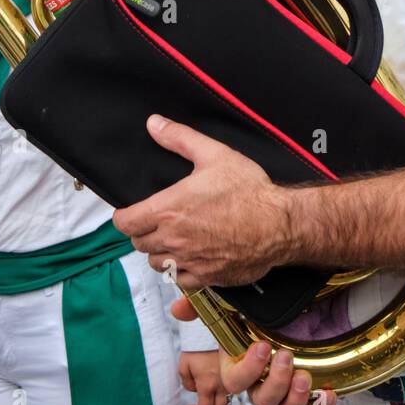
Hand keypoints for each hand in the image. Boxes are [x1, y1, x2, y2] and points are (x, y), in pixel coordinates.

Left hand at [113, 116, 289, 288]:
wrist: (280, 223)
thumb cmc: (250, 190)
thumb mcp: (214, 154)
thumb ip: (179, 138)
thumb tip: (155, 124)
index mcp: (169, 210)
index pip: (125, 223)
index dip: (125, 217)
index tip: (131, 213)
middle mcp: (174, 239)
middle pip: (139, 244)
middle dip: (144, 232)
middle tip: (157, 222)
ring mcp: (190, 261)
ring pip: (157, 263)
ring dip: (160, 252)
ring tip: (173, 239)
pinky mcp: (207, 278)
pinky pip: (179, 280)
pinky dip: (180, 270)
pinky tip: (191, 257)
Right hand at [172, 294, 337, 404]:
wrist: (297, 301)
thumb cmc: (258, 306)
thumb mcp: (232, 301)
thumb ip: (203, 305)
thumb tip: (178, 308)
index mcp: (240, 364)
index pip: (235, 382)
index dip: (247, 371)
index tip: (262, 346)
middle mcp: (260, 380)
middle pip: (260, 401)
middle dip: (273, 383)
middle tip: (285, 355)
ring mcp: (283, 385)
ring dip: (291, 399)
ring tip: (302, 375)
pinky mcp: (307, 386)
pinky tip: (326, 393)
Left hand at [178, 350, 229, 404]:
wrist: (211, 333)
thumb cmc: (197, 347)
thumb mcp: (184, 366)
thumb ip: (187, 383)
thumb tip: (194, 389)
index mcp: (207, 385)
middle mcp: (221, 385)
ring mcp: (229, 379)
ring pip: (227, 402)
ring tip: (208, 399)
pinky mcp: (234, 373)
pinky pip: (231, 390)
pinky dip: (224, 395)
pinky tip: (216, 389)